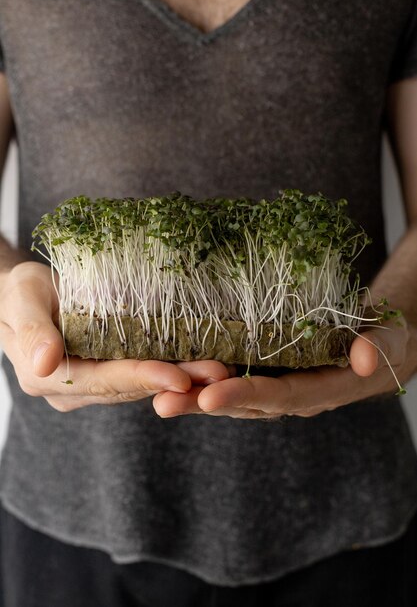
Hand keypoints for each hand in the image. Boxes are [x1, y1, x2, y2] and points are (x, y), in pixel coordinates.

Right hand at [0, 262, 232, 411]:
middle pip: (130, 387)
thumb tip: (46, 362)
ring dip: (181, 378)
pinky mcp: (108, 372)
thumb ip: (34, 329)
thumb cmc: (21, 292)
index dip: (142, 378)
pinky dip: (171, 367)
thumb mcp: (22, 299)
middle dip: (175, 381)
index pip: (103, 380)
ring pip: (141, 384)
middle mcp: (73, 390)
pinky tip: (201, 361)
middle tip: (217, 374)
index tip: (179, 377)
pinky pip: (141, 372)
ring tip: (220, 369)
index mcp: (48, 377)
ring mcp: (93, 385)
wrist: (25, 296)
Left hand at [152, 318, 415, 418]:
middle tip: (164, 404)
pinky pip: (234, 379)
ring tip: (157, 399)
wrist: (377, 341)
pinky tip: (173, 377)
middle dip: (206, 404)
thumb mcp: (391, 339)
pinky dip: (205, 380)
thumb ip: (381, 347)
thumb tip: (364, 359)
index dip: (246, 397)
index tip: (210, 397)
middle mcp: (295, 394)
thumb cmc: (386, 339)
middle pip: (246, 404)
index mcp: (323, 390)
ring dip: (196, 397)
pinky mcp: (268, 372)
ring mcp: (279, 385)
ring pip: (234, 395)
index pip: (281, 396)